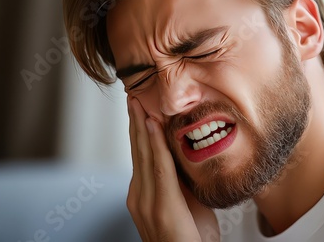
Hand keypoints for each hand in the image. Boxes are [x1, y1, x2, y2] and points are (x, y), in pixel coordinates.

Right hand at [126, 97, 218, 241]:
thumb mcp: (186, 201)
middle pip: (137, 151)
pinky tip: (153, 126)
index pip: (140, 156)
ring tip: (138, 104)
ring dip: (141, 127)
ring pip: (144, 155)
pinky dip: (155, 144)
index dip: (138, 131)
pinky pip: (159, 168)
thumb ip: (180, 179)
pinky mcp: (160, 207)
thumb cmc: (191, 238)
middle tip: (131, 96)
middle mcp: (139, 196)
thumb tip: (184, 153)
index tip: (137, 108)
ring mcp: (145, 203)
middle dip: (134, 123)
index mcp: (143, 194)